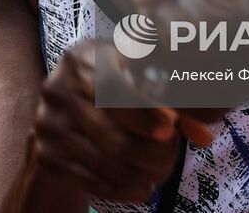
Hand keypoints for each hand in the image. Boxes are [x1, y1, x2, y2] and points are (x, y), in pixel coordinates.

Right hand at [31, 39, 195, 201]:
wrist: (63, 106)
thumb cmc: (112, 84)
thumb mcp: (137, 76)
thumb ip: (171, 98)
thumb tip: (203, 133)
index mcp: (84, 58)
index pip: (115, 91)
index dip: (146, 115)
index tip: (171, 128)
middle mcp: (58, 87)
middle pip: (114, 138)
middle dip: (153, 154)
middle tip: (171, 156)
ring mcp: (48, 123)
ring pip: (107, 164)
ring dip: (142, 174)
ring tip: (159, 171)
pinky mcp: (46, 154)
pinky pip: (92, 182)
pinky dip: (123, 190)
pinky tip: (141, 187)